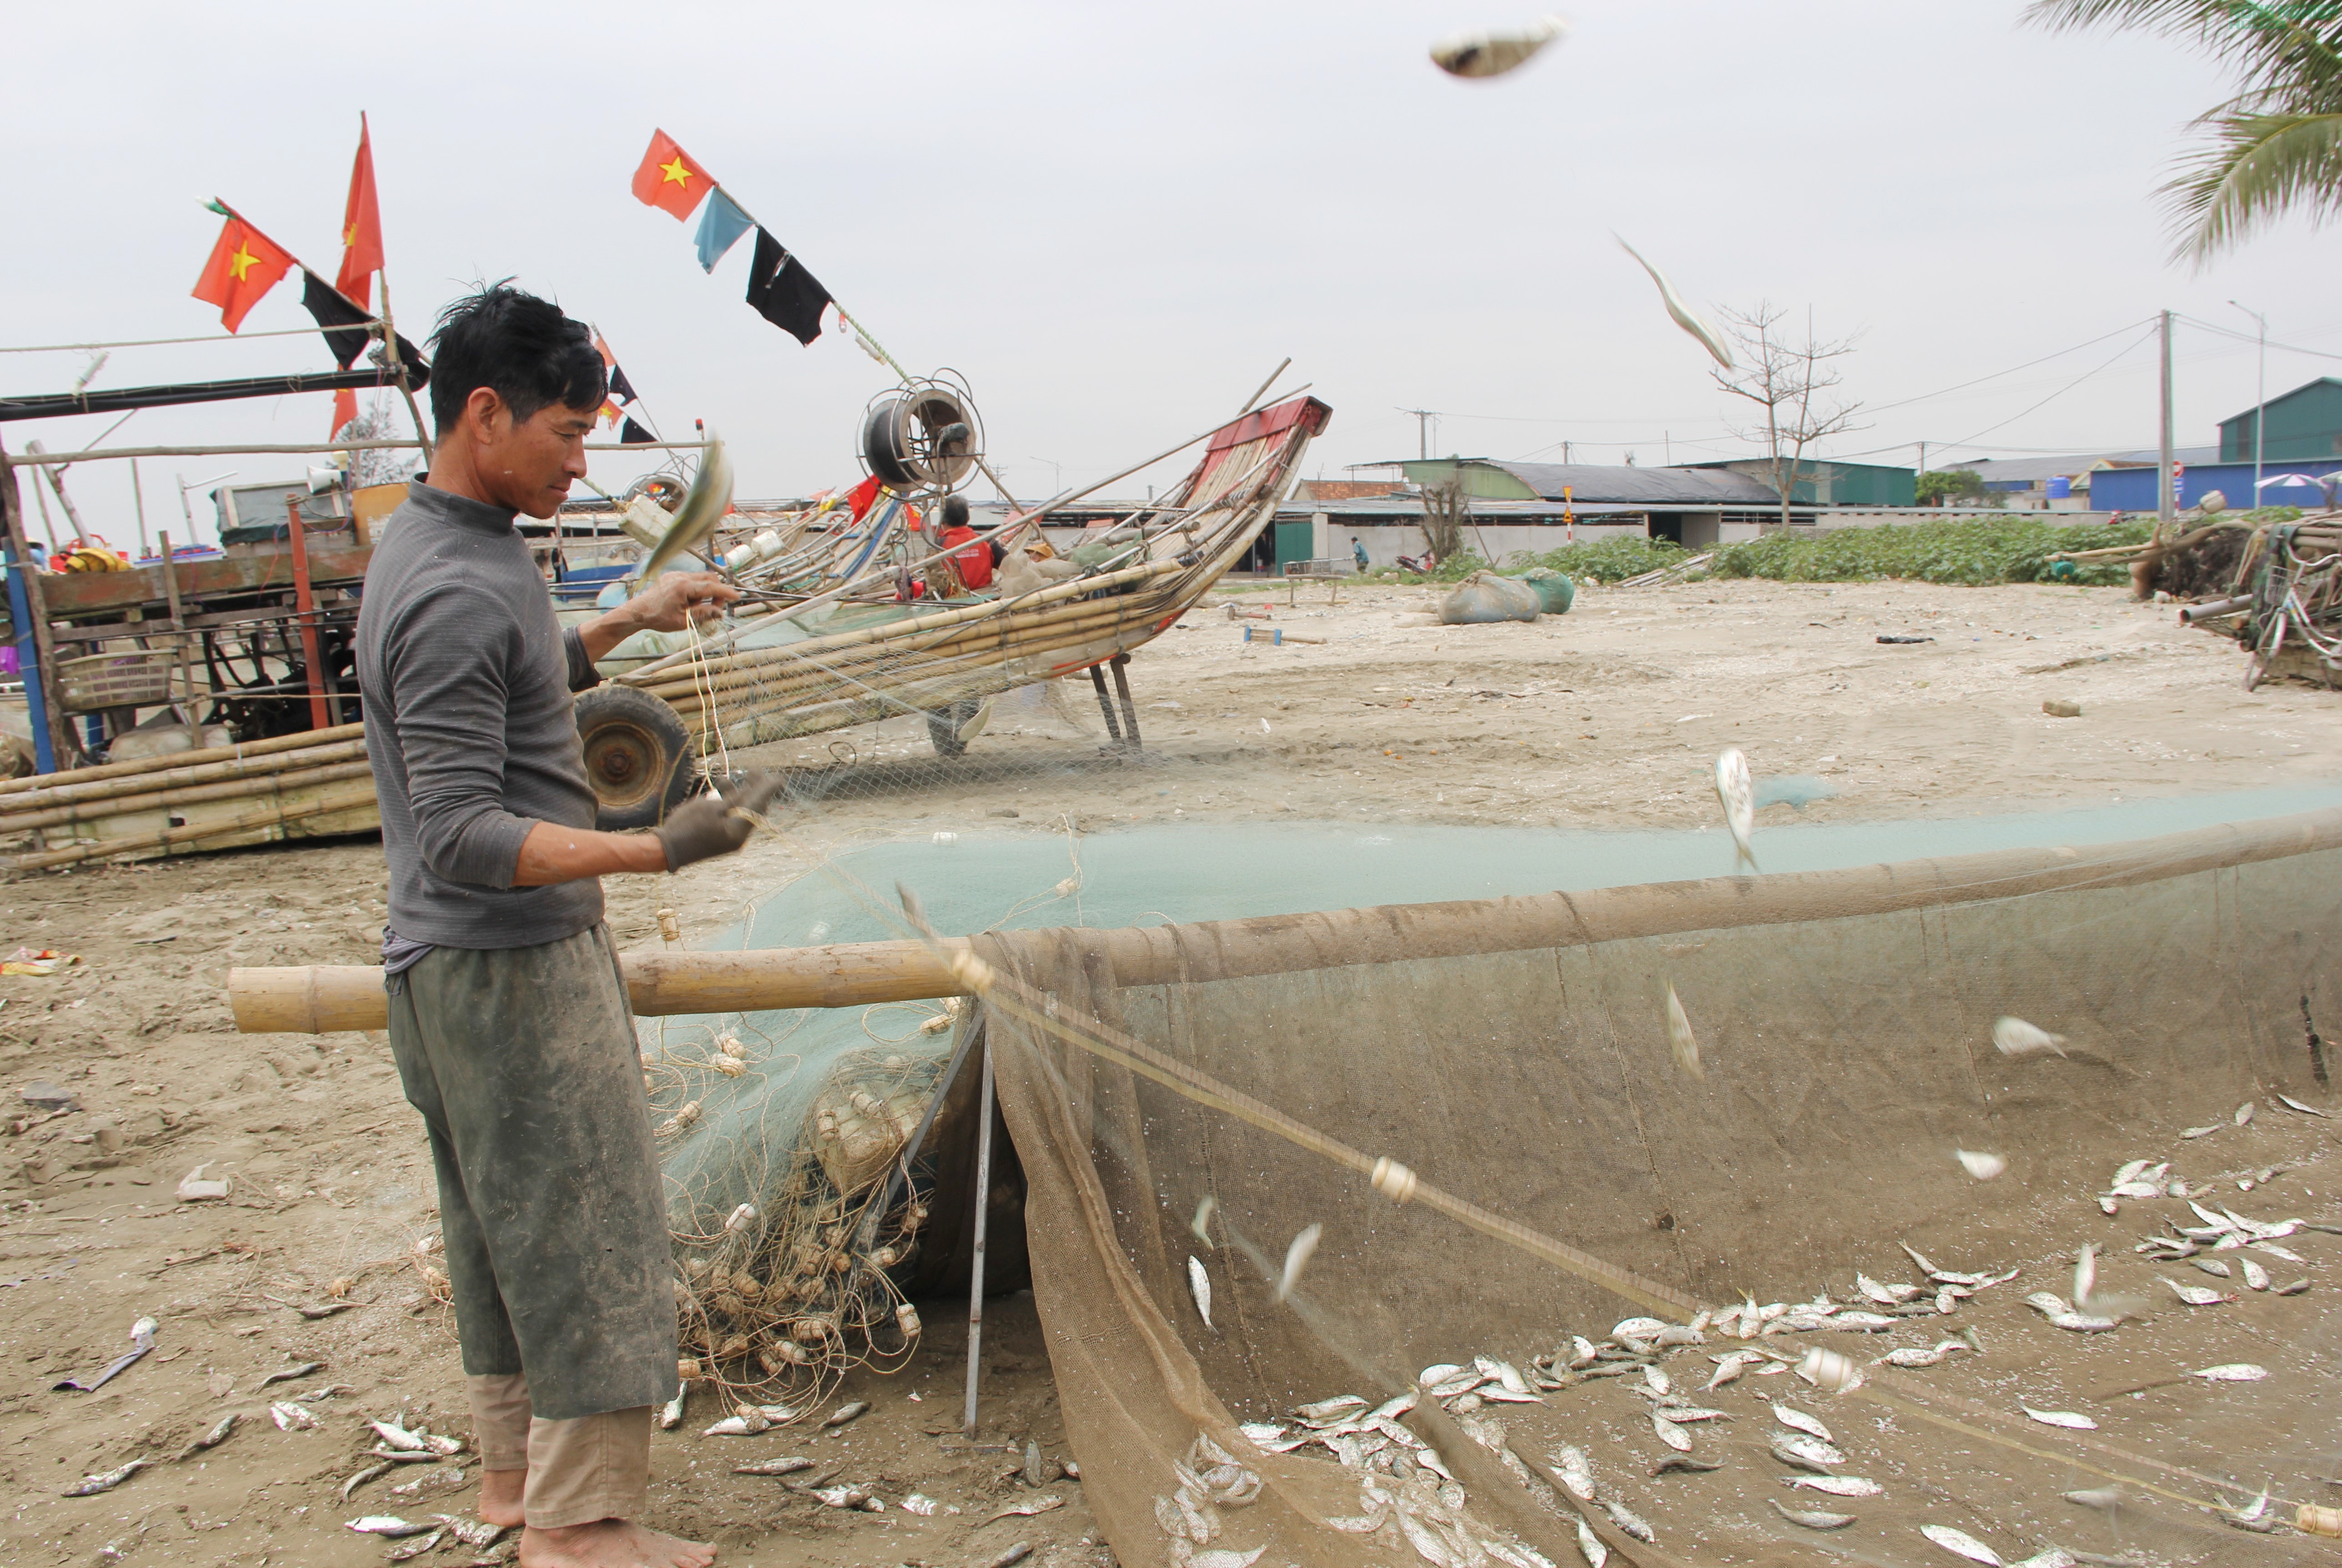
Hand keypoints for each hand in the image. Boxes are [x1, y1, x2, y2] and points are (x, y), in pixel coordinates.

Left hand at [631, 571, 739, 633]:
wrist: (638, 612)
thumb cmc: (658, 618)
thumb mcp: (683, 621)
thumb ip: (703, 614)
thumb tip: (720, 612)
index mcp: (684, 587)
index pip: (711, 587)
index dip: (726, 592)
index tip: (737, 597)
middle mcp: (680, 577)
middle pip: (708, 578)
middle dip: (716, 591)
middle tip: (715, 607)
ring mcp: (675, 575)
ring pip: (700, 578)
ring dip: (705, 591)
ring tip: (697, 607)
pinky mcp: (672, 577)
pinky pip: (690, 579)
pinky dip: (695, 590)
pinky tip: (689, 602)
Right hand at [654, 771, 783, 871]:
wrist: (666, 850)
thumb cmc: (686, 827)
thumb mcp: (710, 808)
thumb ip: (731, 800)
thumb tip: (748, 792)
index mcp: (739, 832)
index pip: (759, 806)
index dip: (767, 790)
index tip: (778, 777)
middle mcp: (738, 837)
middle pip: (752, 809)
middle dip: (753, 788)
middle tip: (753, 771)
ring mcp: (728, 838)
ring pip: (740, 812)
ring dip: (735, 794)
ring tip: (721, 780)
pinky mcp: (719, 836)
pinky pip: (729, 818)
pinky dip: (727, 804)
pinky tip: (717, 793)